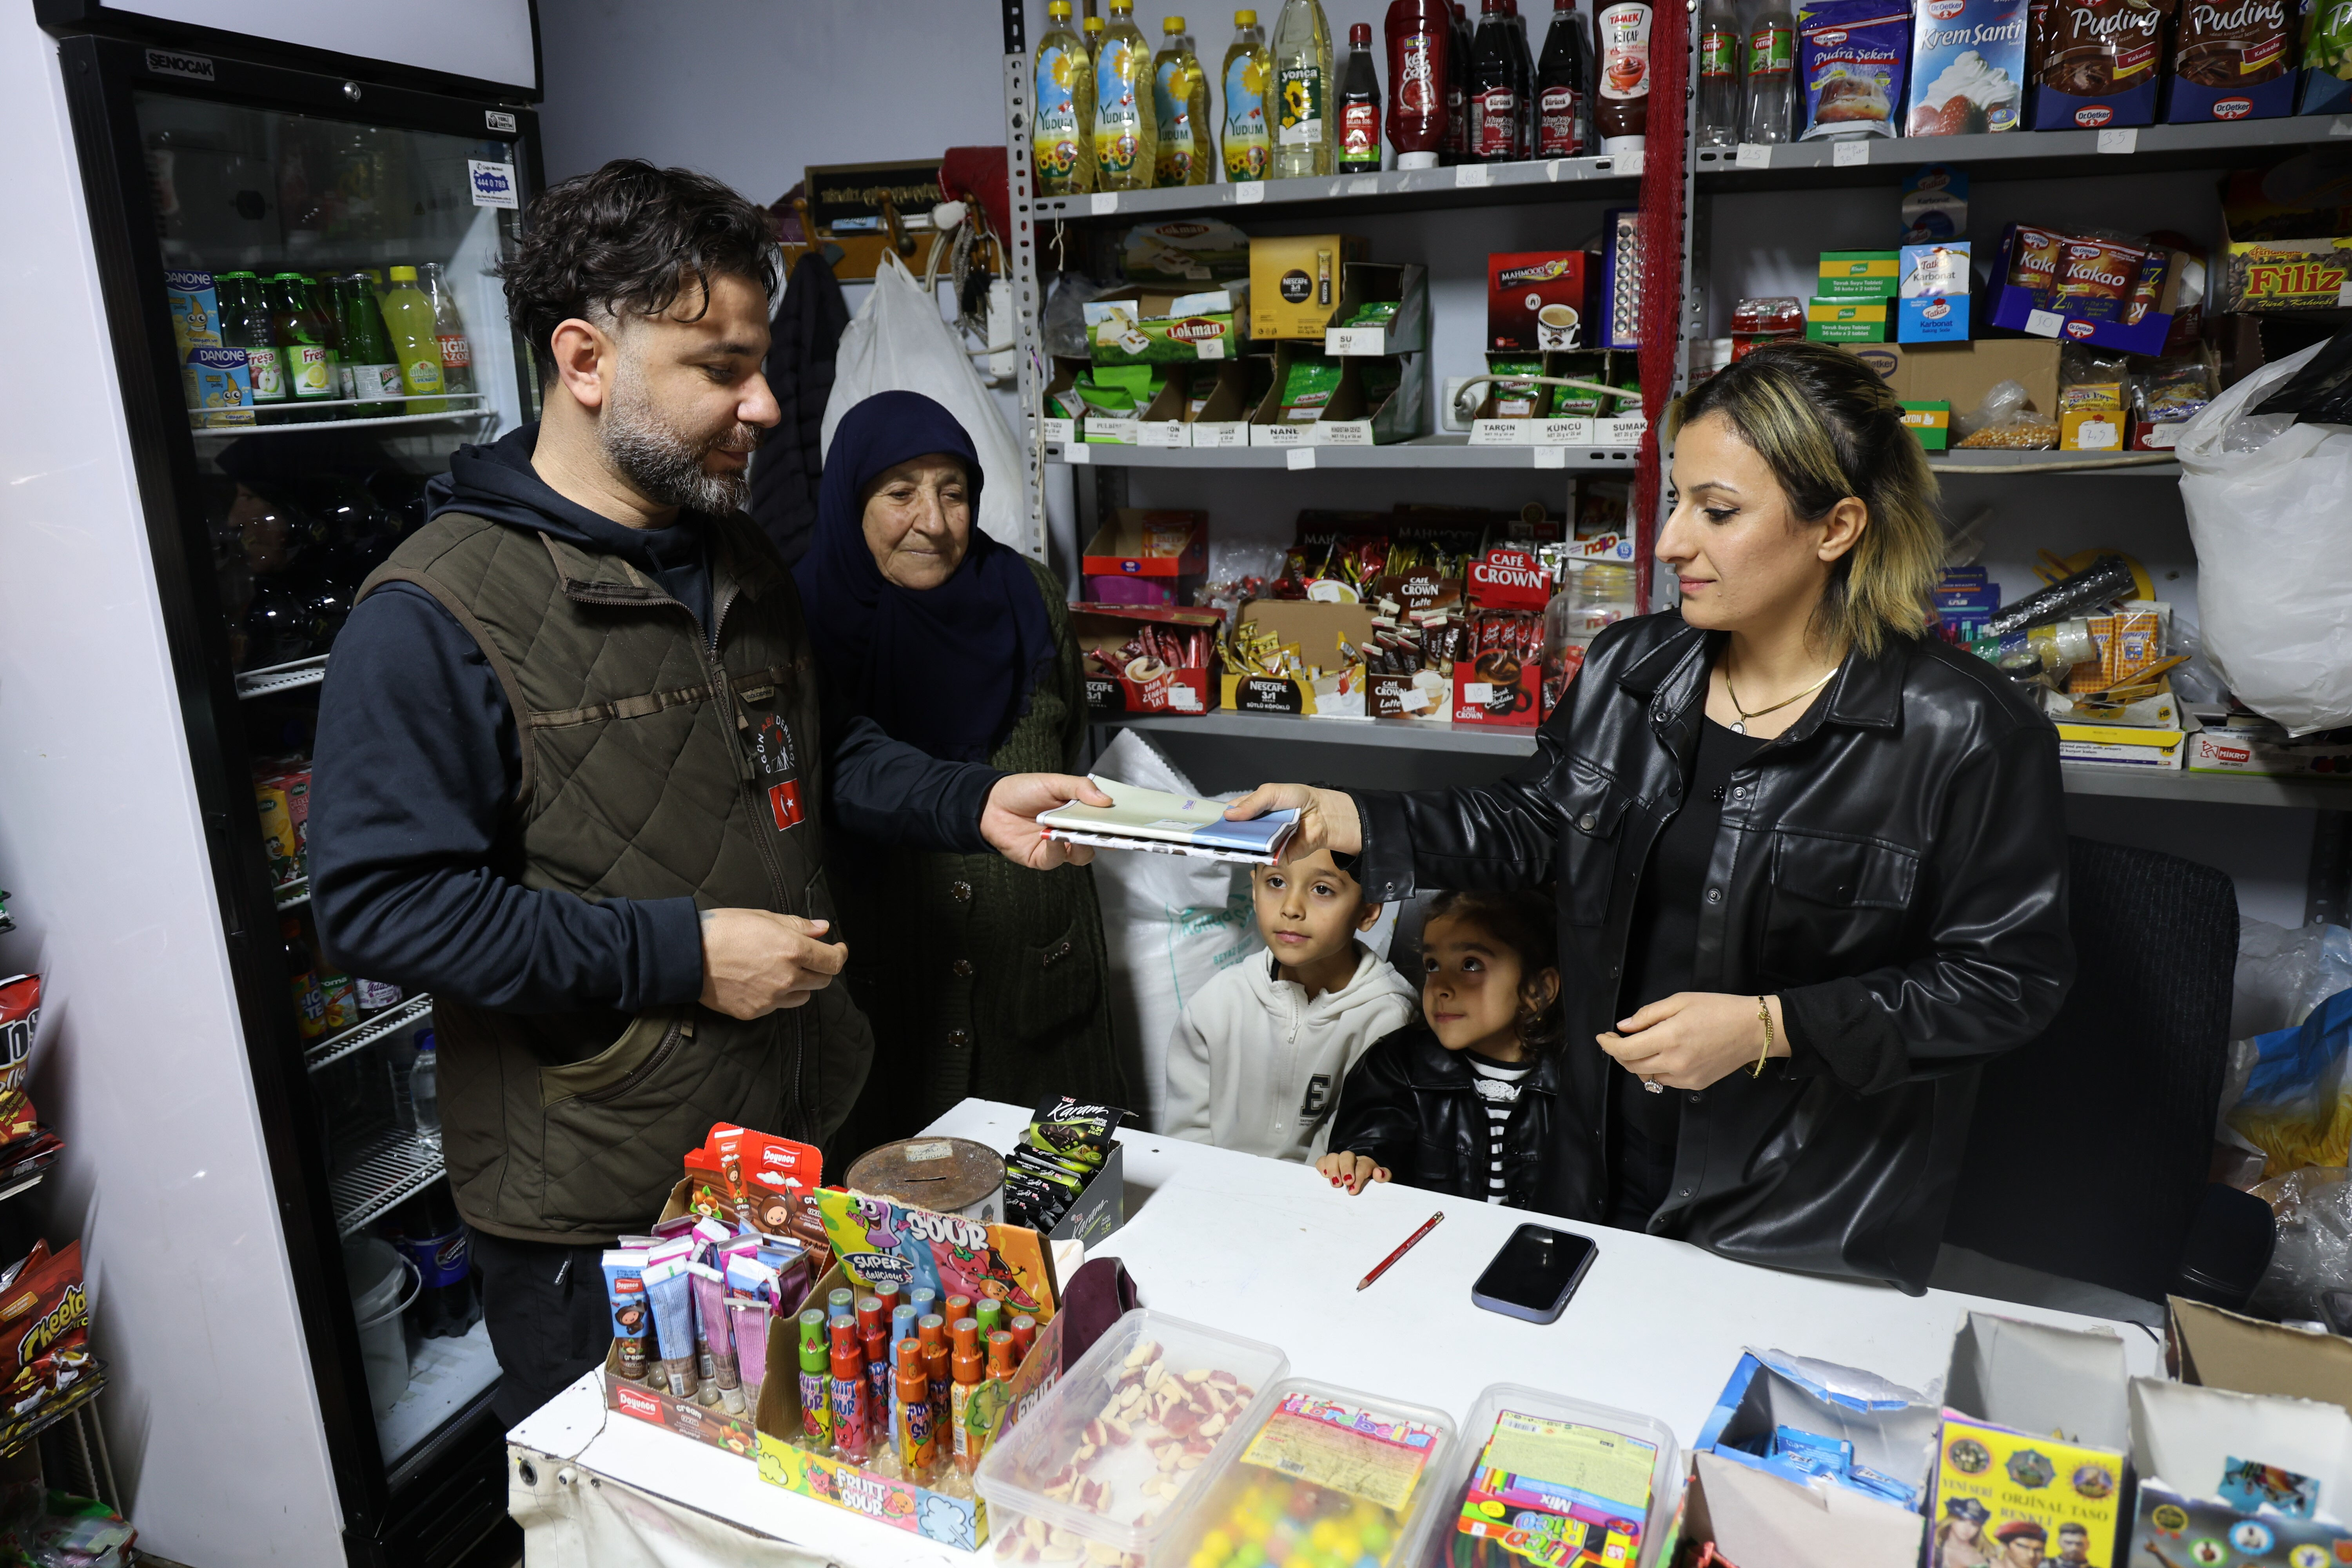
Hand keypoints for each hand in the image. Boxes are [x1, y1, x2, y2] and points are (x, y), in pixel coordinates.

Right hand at [698, 909, 846, 1019]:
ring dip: (799, 985)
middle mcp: (787, 977)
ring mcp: (771, 998)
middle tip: (808, 958)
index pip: (833, 962)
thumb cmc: (724, 929)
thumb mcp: (764, 918)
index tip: (837, 949)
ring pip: (802, 996)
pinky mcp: (754, 1012)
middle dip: (819, 969)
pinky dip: (775, 995)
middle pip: (822, 981)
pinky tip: (757, 981)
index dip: (839, 954)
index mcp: (793, 950)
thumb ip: (798, 926)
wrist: (688, 955)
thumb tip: (823, 928)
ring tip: (779, 970)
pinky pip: (776, 1006)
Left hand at [981, 772, 1111, 869]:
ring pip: (1083, 854)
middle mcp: (1073, 831)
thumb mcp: (1053, 782)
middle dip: (1109, 837)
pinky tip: (1053, 835)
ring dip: (1083, 844)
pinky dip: (1058, 848)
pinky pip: (1057, 859)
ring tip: (1077, 831)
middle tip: (1115, 831)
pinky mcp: (1042, 858)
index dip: (1119, 822)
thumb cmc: (1022, 791)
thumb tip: (1106, 800)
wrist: (990, 804)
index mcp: (1080, 812)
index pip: (1106, 820)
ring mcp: (1059, 847)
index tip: (1132, 820)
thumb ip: (1079, 788)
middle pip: (1100, 840)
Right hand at [1222, 783, 1362, 858]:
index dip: (1218, 820)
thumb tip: (1229, 815)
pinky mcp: (1276, 856)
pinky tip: (1248, 851)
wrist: (1323, 815)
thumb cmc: (1298, 799)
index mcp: (1252, 811)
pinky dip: (1256, 855)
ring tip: (1225, 844)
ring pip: (1246, 848)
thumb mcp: (1272, 793)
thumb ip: (1252, 803)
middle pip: (1235, 834)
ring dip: (1238, 846)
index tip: (1204, 824)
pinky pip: (1263, 857)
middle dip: (1224, 836)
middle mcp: (1256, 828)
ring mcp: (1265, 843)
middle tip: (1210, 838)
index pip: (1230, 816)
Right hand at [1315, 1151, 1388, 1194]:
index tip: (1353, 1189)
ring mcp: (1339, 1162)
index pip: (1363, 1165)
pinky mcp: (1328, 1166)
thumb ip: (1384, 1177)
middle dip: (1345, 1168)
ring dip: (1332, 1169)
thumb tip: (1379, 1173)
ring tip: (1335, 1183)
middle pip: (1347, 1156)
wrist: (1362, 1187)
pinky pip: (1322, 1161)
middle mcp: (1352, 1160)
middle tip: (1345, 1182)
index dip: (1358, 1175)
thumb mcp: (1380, 1183)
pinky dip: (1322, 1166)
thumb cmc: (1370, 1186)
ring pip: (1333, 1156)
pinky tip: (1324, 1175)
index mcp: (1366, 1164)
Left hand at [1597, 992, 1788, 1091]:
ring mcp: (1686, 1077)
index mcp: (1669, 1038)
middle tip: (1618, 1039)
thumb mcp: (1681, 1001)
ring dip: (1637, 1063)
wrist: (1754, 1030)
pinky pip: (1665, 1081)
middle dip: (1619, 1053)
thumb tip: (1624, 1026)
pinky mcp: (1695, 1084)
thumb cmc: (1719, 1009)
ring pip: (1647, 1077)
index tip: (1603, 1036)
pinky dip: (1656, 1070)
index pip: (1625, 1050)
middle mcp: (1675, 1062)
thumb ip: (1648, 1014)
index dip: (1608, 1045)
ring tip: (1641, 1045)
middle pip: (1632, 1066)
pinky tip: (1663, 1055)